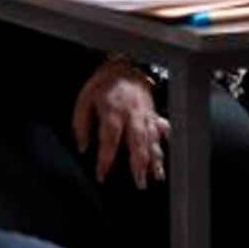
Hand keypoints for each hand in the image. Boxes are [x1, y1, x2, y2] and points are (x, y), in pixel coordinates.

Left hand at [72, 59, 169, 188]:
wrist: (123, 64)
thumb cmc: (102, 83)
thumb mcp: (84, 100)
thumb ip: (81, 124)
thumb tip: (83, 147)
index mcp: (113, 111)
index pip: (109, 140)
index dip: (105, 159)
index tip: (101, 175)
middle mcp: (132, 113)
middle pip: (138, 141)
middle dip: (139, 164)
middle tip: (139, 183)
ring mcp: (145, 113)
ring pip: (152, 138)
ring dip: (155, 158)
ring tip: (157, 176)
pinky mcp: (152, 112)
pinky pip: (161, 128)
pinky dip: (165, 141)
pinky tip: (167, 153)